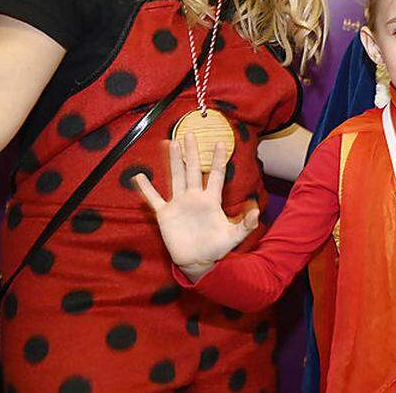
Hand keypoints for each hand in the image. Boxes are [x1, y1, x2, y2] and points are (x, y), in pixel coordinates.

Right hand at [132, 135, 259, 279]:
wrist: (198, 261)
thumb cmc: (216, 247)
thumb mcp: (234, 236)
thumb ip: (246, 224)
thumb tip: (257, 212)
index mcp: (211, 200)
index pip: (216, 175)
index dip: (218, 159)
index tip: (221, 142)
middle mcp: (195, 197)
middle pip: (193, 170)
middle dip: (192, 152)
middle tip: (189, 133)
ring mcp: (179, 203)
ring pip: (176, 177)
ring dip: (172, 161)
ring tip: (170, 143)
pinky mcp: (165, 214)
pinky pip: (154, 199)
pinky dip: (146, 189)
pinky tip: (139, 176)